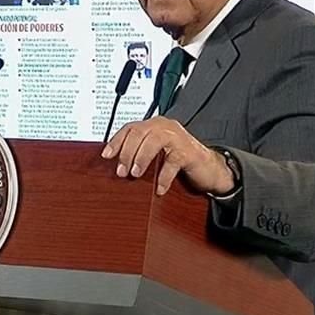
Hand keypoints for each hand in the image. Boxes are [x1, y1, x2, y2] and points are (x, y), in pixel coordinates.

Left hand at [101, 117, 234, 196]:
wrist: (209, 168)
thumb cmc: (180, 160)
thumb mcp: (157, 154)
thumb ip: (140, 152)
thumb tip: (116, 165)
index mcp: (154, 125)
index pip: (130, 128)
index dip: (116, 141)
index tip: (106, 155)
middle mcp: (165, 126)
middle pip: (139, 133)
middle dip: (126, 152)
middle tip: (121, 171)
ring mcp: (177, 137)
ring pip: (153, 141)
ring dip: (141, 158)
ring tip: (134, 174)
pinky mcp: (188, 151)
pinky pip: (172, 162)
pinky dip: (163, 176)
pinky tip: (159, 188)